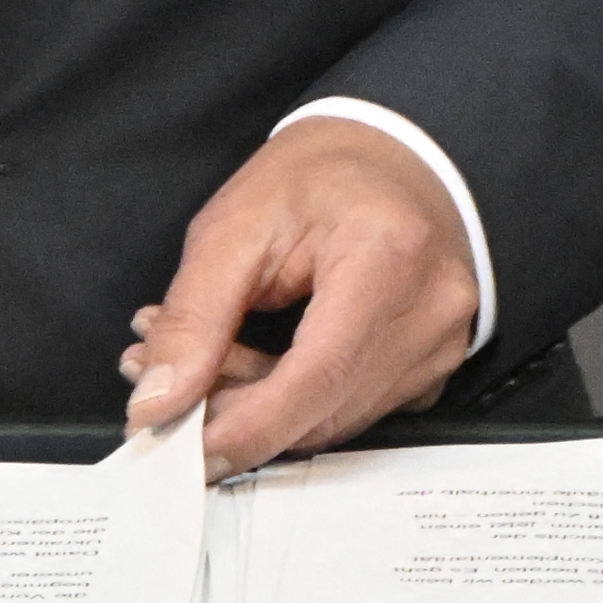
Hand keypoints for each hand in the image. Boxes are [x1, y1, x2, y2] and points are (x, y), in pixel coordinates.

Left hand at [120, 123, 479, 476]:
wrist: (387, 157)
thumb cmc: (318, 177)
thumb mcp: (234, 226)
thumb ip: (192, 318)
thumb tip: (159, 401)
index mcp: (387, 254)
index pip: (319, 375)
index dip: (247, 426)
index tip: (183, 445)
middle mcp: (432, 308)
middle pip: (324, 409)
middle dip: (236, 415)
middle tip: (163, 386)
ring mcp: (442, 343)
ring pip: (334, 419)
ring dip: (260, 409)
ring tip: (205, 360)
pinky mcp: (433, 368)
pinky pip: (353, 410)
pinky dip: (295, 403)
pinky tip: (254, 366)